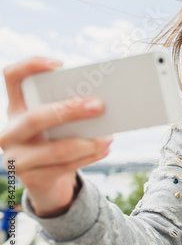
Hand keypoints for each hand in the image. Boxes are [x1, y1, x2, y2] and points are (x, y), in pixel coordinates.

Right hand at [0, 56, 112, 217]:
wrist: (46, 179)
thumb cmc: (56, 140)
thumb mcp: (56, 124)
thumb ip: (68, 110)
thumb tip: (100, 103)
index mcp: (16, 108)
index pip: (12, 77)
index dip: (31, 66)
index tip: (60, 65)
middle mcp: (10, 131)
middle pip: (37, 117)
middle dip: (71, 111)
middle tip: (99, 106)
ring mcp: (17, 158)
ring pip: (56, 149)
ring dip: (88, 143)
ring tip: (109, 137)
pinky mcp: (32, 179)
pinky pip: (66, 167)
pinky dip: (90, 157)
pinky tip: (105, 149)